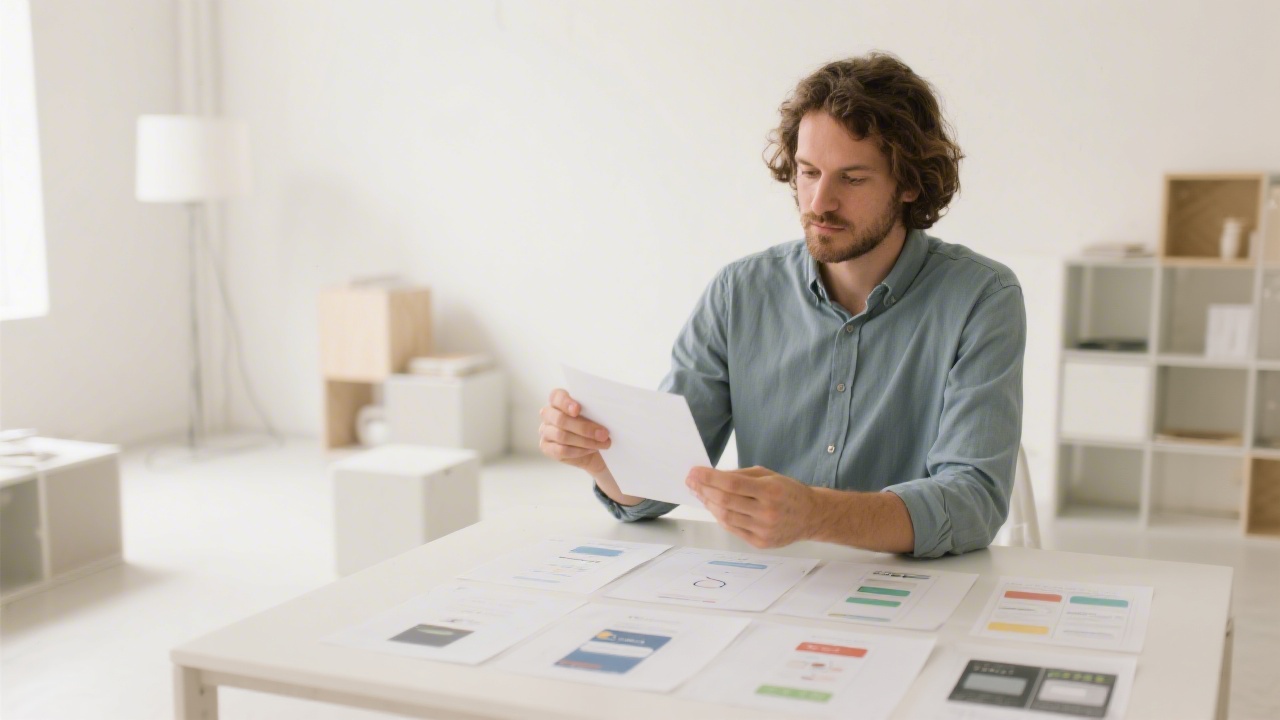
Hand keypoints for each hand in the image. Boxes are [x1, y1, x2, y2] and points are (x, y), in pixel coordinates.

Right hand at [538, 388, 610, 475]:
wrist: (592, 448)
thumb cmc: (592, 426)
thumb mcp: (595, 416)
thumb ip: (593, 411)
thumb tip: (604, 414)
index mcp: (558, 401)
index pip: (556, 397)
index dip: (566, 402)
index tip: (578, 409)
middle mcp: (548, 414)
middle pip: (560, 419)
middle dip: (584, 428)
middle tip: (603, 433)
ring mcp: (545, 431)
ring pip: (562, 436)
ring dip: (586, 441)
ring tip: (602, 443)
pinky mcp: (547, 448)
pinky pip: (562, 450)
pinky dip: (579, 451)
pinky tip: (591, 450)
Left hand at [686, 466, 818, 548]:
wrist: (811, 516)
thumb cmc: (788, 492)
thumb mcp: (768, 475)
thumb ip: (741, 475)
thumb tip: (712, 477)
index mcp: (770, 490)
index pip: (732, 484)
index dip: (709, 478)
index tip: (694, 472)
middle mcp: (767, 511)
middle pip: (725, 501)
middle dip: (703, 490)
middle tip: (691, 482)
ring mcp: (763, 529)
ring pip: (725, 517)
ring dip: (708, 504)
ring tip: (700, 493)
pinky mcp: (760, 542)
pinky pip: (732, 528)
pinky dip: (719, 517)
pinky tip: (713, 507)